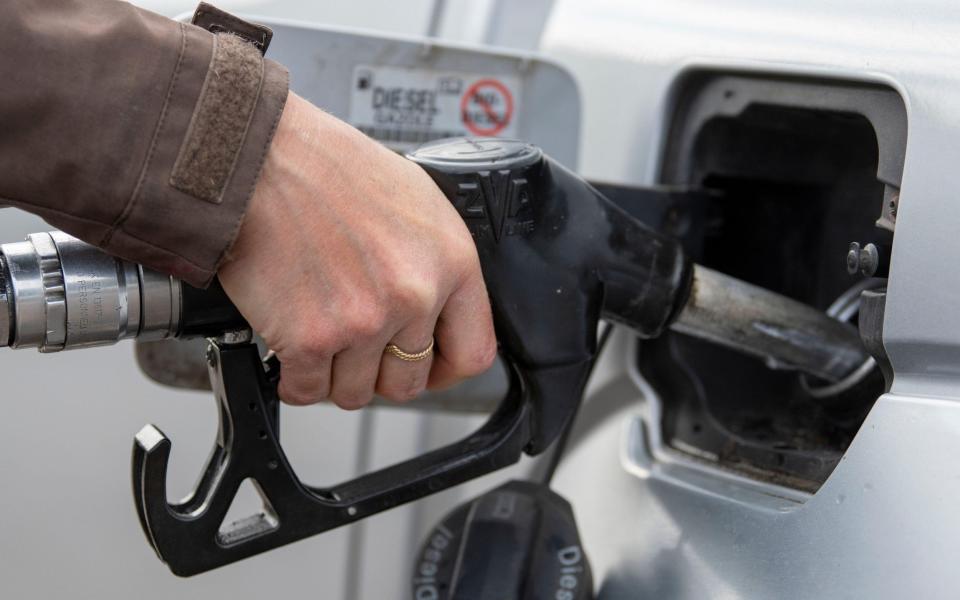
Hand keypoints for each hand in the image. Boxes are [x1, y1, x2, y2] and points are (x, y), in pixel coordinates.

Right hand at [218, 92, 496, 408]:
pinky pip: (307, 391)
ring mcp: (364, 321)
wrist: (259, 158)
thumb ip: (436, 265)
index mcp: (452, 262)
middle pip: (409, 383)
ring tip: (319, 335)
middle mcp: (414, 296)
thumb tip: (437, 311)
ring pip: (355, 393)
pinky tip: (289, 347)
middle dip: (380, 372)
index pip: (471, 353)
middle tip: (356, 347)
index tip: (426, 368)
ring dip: (333, 375)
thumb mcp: (417, 202)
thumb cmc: (329, 168)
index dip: (444, 370)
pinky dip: (294, 378)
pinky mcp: (309, 339)